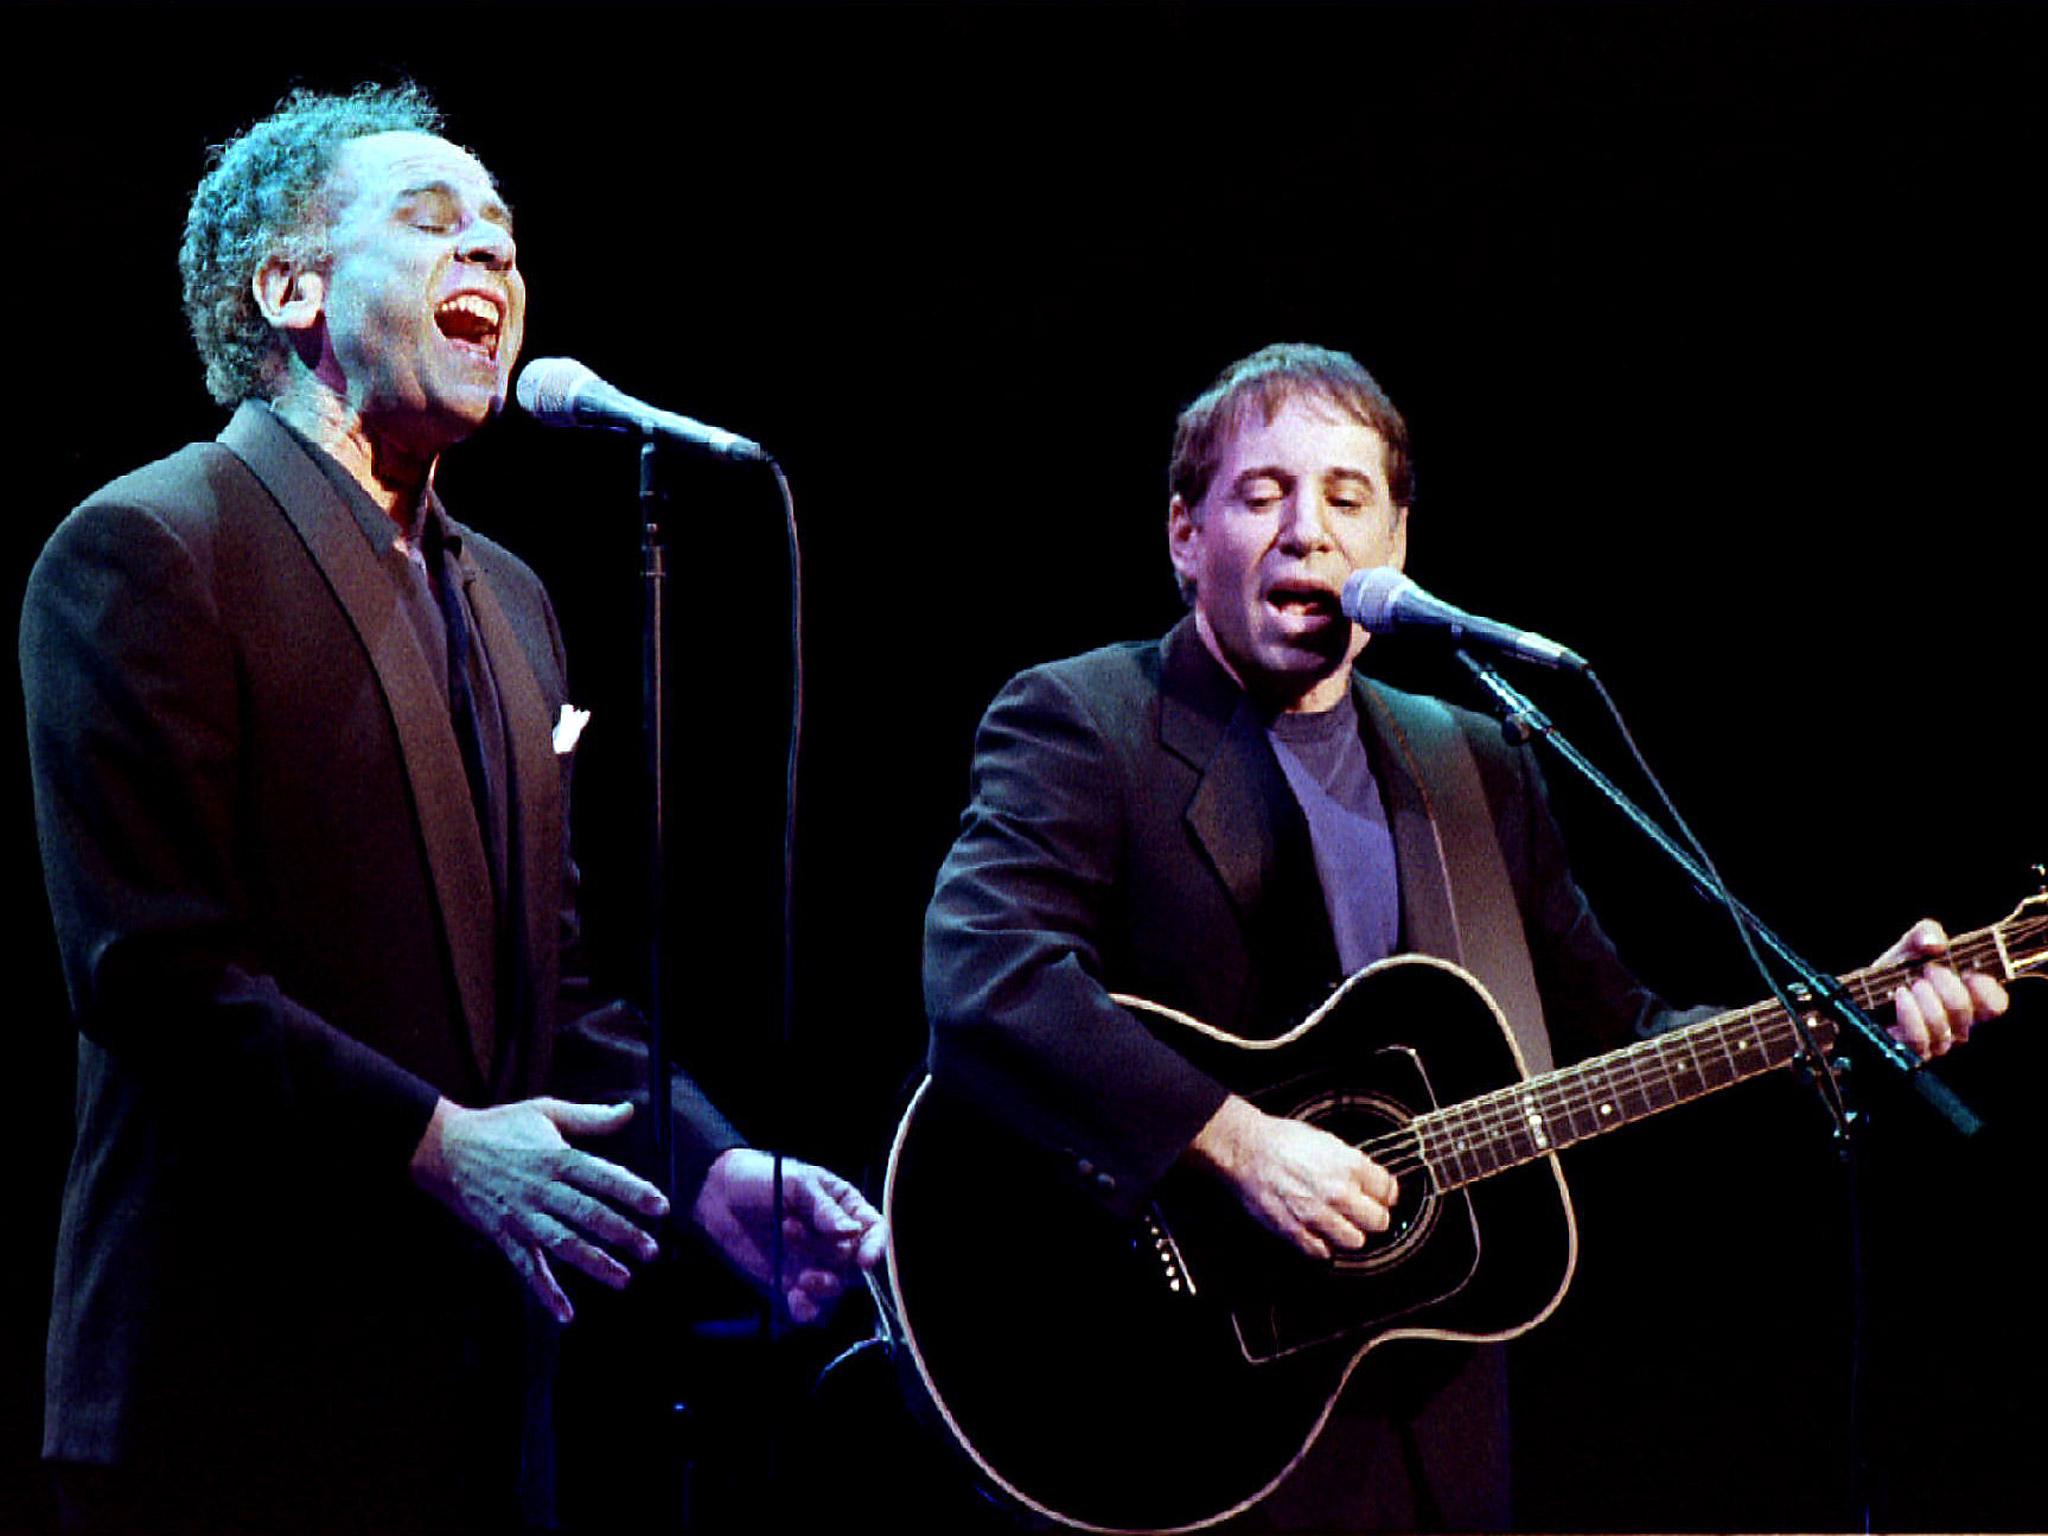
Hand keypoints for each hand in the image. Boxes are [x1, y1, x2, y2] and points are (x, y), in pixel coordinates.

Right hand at [410, 1097, 667, 1323]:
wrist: (443, 1148)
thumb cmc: (499, 1127)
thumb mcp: (546, 1111)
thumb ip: (591, 1117)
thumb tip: (630, 1111)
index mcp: (557, 1157)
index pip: (603, 1176)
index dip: (633, 1192)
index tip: (661, 1208)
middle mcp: (542, 1189)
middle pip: (588, 1214)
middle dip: (622, 1234)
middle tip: (651, 1251)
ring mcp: (522, 1215)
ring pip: (563, 1244)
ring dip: (594, 1263)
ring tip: (623, 1279)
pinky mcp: (504, 1235)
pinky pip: (528, 1268)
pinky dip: (546, 1292)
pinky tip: (566, 1313)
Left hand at [692, 1149, 887, 1324]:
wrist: (720, 1195)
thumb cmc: (764, 1177)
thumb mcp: (796, 1182)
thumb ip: (823, 1207)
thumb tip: (851, 1231)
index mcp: (845, 1209)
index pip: (874, 1230)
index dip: (876, 1247)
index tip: (864, 1260)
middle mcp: (836, 1241)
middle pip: (856, 1266)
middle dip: (834, 1264)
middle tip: (796, 1240)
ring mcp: (815, 1264)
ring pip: (836, 1291)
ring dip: (823, 1291)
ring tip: (798, 1279)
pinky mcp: (791, 1285)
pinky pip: (810, 1309)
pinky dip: (806, 1310)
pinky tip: (791, 1296)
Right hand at [1187, 1095, 1398, 1260]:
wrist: (1245, 1149)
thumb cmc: (1281, 1141)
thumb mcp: (1326, 1140)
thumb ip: (1352, 1164)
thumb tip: (1370, 1182)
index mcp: (1349, 1164)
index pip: (1389, 1191)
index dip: (1385, 1193)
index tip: (1380, 1196)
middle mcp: (1337, 1191)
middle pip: (1378, 1221)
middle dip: (1373, 1217)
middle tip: (1363, 1213)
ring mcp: (1317, 1214)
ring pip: (1355, 1242)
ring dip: (1350, 1234)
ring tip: (1341, 1225)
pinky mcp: (1296, 1231)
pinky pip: (1323, 1252)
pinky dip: (1324, 1246)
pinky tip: (1319, 1234)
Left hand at [1878, 919, 2008, 1058]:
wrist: (1862, 996)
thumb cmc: (1896, 972)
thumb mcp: (1910, 947)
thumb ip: (1926, 933)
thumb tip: (1935, 943)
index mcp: (1967, 1000)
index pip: (1995, 1004)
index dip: (1988, 989)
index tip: (1970, 973)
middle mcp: (1956, 1026)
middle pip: (1966, 1013)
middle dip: (1948, 987)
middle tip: (1930, 971)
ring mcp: (1935, 1042)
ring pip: (1943, 1028)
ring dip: (1927, 1001)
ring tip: (1912, 984)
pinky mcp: (1911, 1051)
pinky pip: (1919, 1040)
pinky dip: (1911, 1015)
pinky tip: (1901, 996)